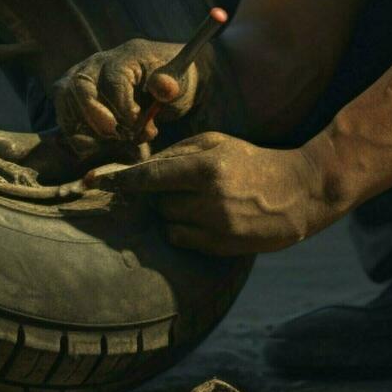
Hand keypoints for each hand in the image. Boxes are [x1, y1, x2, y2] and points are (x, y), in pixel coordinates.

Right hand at [51, 38, 204, 151]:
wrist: (166, 83)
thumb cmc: (174, 82)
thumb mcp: (181, 83)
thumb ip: (169, 86)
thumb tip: (165, 88)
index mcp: (127, 56)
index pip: (114, 81)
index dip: (124, 108)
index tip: (139, 126)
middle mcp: (99, 62)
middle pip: (80, 84)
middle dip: (93, 114)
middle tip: (114, 134)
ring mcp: (83, 76)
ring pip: (65, 98)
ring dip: (83, 126)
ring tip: (110, 140)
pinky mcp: (74, 94)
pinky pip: (63, 112)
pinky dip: (76, 133)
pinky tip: (98, 145)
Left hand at [83, 132, 344, 254]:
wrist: (300, 191)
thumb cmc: (252, 160)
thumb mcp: (216, 143)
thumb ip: (176, 152)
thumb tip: (139, 167)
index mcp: (206, 167)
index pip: (148, 176)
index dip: (117, 180)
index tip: (91, 182)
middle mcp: (208, 199)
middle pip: (155, 203)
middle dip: (159, 195)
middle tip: (181, 186)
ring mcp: (216, 227)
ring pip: (166, 224)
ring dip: (173, 213)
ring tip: (201, 202)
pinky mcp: (223, 248)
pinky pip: (181, 241)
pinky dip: (184, 230)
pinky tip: (208, 218)